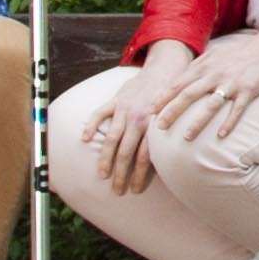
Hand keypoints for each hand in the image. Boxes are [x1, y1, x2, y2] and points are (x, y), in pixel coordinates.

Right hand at [81, 49, 191, 195]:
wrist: (166, 68)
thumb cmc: (172, 98)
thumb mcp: (174, 118)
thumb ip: (167, 139)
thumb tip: (172, 165)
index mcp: (153, 126)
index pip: (143, 158)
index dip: (139, 176)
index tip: (135, 191)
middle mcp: (137, 119)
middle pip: (126, 153)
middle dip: (121, 174)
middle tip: (117, 191)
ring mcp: (124, 110)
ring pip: (111, 138)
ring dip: (105, 159)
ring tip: (102, 175)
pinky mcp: (116, 100)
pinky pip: (100, 113)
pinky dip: (91, 125)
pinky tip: (84, 139)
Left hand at [156, 25, 258, 148]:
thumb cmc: (237, 55)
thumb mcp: (213, 56)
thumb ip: (196, 68)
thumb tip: (176, 82)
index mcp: (204, 67)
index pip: (178, 83)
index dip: (163, 97)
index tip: (149, 111)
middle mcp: (215, 75)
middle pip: (189, 94)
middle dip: (172, 111)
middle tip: (159, 127)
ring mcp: (231, 84)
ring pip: (211, 105)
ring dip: (198, 122)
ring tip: (186, 137)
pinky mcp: (248, 91)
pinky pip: (237, 109)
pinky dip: (229, 122)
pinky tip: (221, 136)